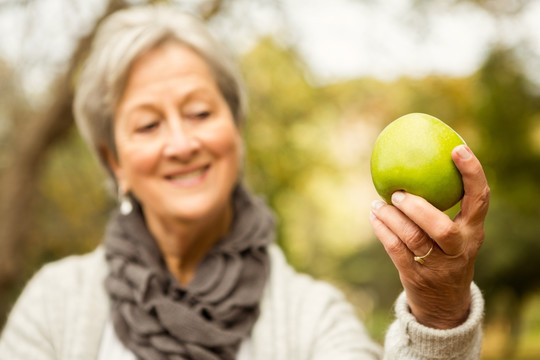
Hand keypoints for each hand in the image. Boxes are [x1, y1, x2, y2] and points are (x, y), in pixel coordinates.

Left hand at [369, 145, 489, 328]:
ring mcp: (437, 266)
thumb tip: (419, 161)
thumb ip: (445, 206)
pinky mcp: (415, 276)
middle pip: (441, 227)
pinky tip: (373, 216)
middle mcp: (459, 249)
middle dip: (417, 208)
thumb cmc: (447, 254)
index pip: (479, 199)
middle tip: (398, 194)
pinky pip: (394, 248)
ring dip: (390, 217)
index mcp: (474, 231)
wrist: (443, 303)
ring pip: (412, 237)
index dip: (472, 173)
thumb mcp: (457, 233)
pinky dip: (381, 230)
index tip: (457, 149)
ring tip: (377, 204)